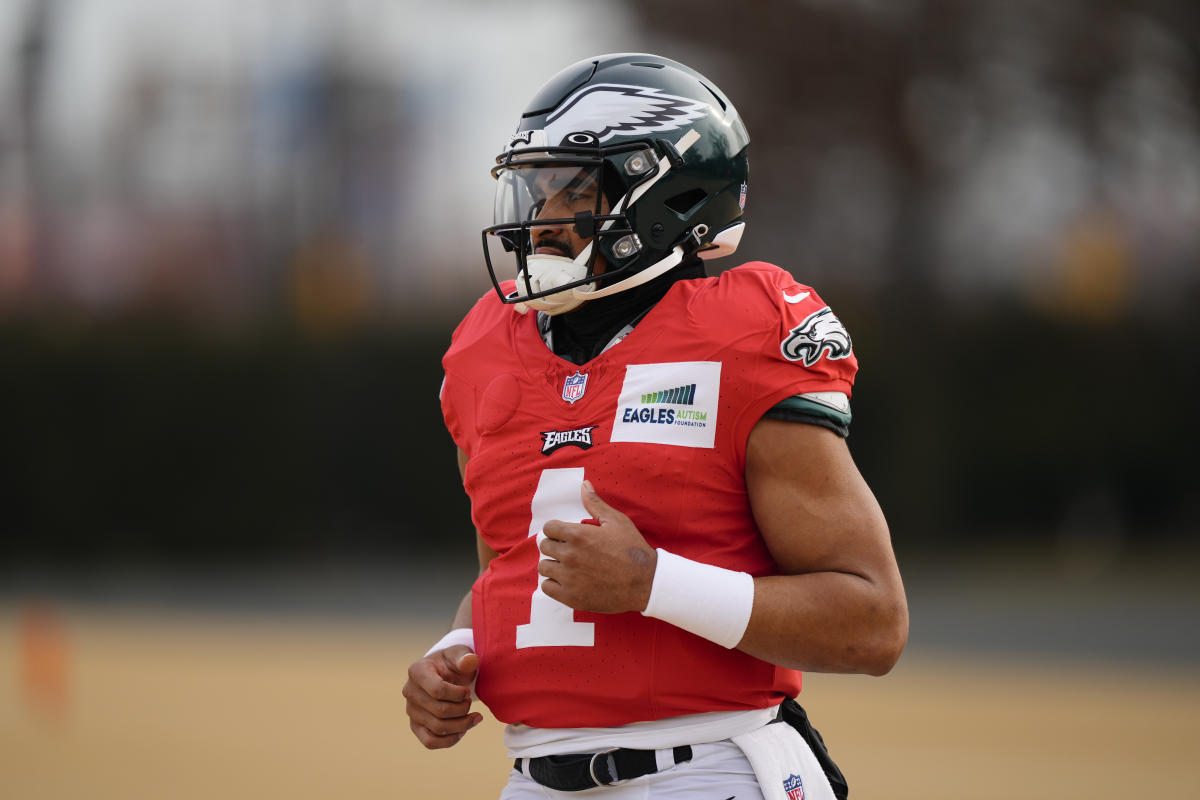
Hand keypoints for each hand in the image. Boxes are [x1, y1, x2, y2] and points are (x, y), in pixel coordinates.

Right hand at [403, 646, 482, 748]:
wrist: (445, 674)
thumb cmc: (452, 663)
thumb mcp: (460, 654)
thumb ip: (465, 657)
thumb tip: (469, 662)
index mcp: (417, 671)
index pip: (437, 690)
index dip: (458, 694)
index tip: (467, 691)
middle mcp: (409, 691)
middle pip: (440, 711)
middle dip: (463, 709)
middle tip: (470, 702)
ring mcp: (411, 710)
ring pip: (437, 729)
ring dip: (461, 725)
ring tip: (474, 717)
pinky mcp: (416, 726)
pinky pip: (430, 742)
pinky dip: (450, 740)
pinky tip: (463, 731)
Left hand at [539, 480, 657, 613]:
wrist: (646, 583)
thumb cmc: (632, 550)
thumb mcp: (617, 521)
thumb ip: (595, 503)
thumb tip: (584, 485)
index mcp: (578, 535)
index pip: (548, 528)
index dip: (556, 530)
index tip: (565, 535)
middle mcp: (570, 555)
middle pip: (544, 546)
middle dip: (554, 545)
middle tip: (569, 550)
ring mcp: (569, 577)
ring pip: (544, 566)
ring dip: (552, 564)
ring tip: (567, 566)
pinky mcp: (571, 597)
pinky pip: (547, 587)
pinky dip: (553, 583)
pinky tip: (566, 580)